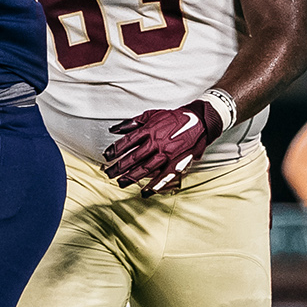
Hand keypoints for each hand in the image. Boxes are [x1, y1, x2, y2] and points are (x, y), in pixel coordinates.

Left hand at [104, 99, 222, 194]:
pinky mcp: (176, 162)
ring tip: (121, 183)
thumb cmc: (174, 118)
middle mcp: (156, 143)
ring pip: (145, 168)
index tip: (107, 156)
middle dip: (119, 167)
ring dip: (132, 177)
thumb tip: (114, 129)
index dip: (115, 150)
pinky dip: (154, 185)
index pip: (127, 142)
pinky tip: (145, 191)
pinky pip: (163, 176)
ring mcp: (166, 154)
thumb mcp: (151, 115)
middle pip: (133, 158)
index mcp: (148, 130)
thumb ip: (132, 123)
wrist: (199, 121)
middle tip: (108, 173)